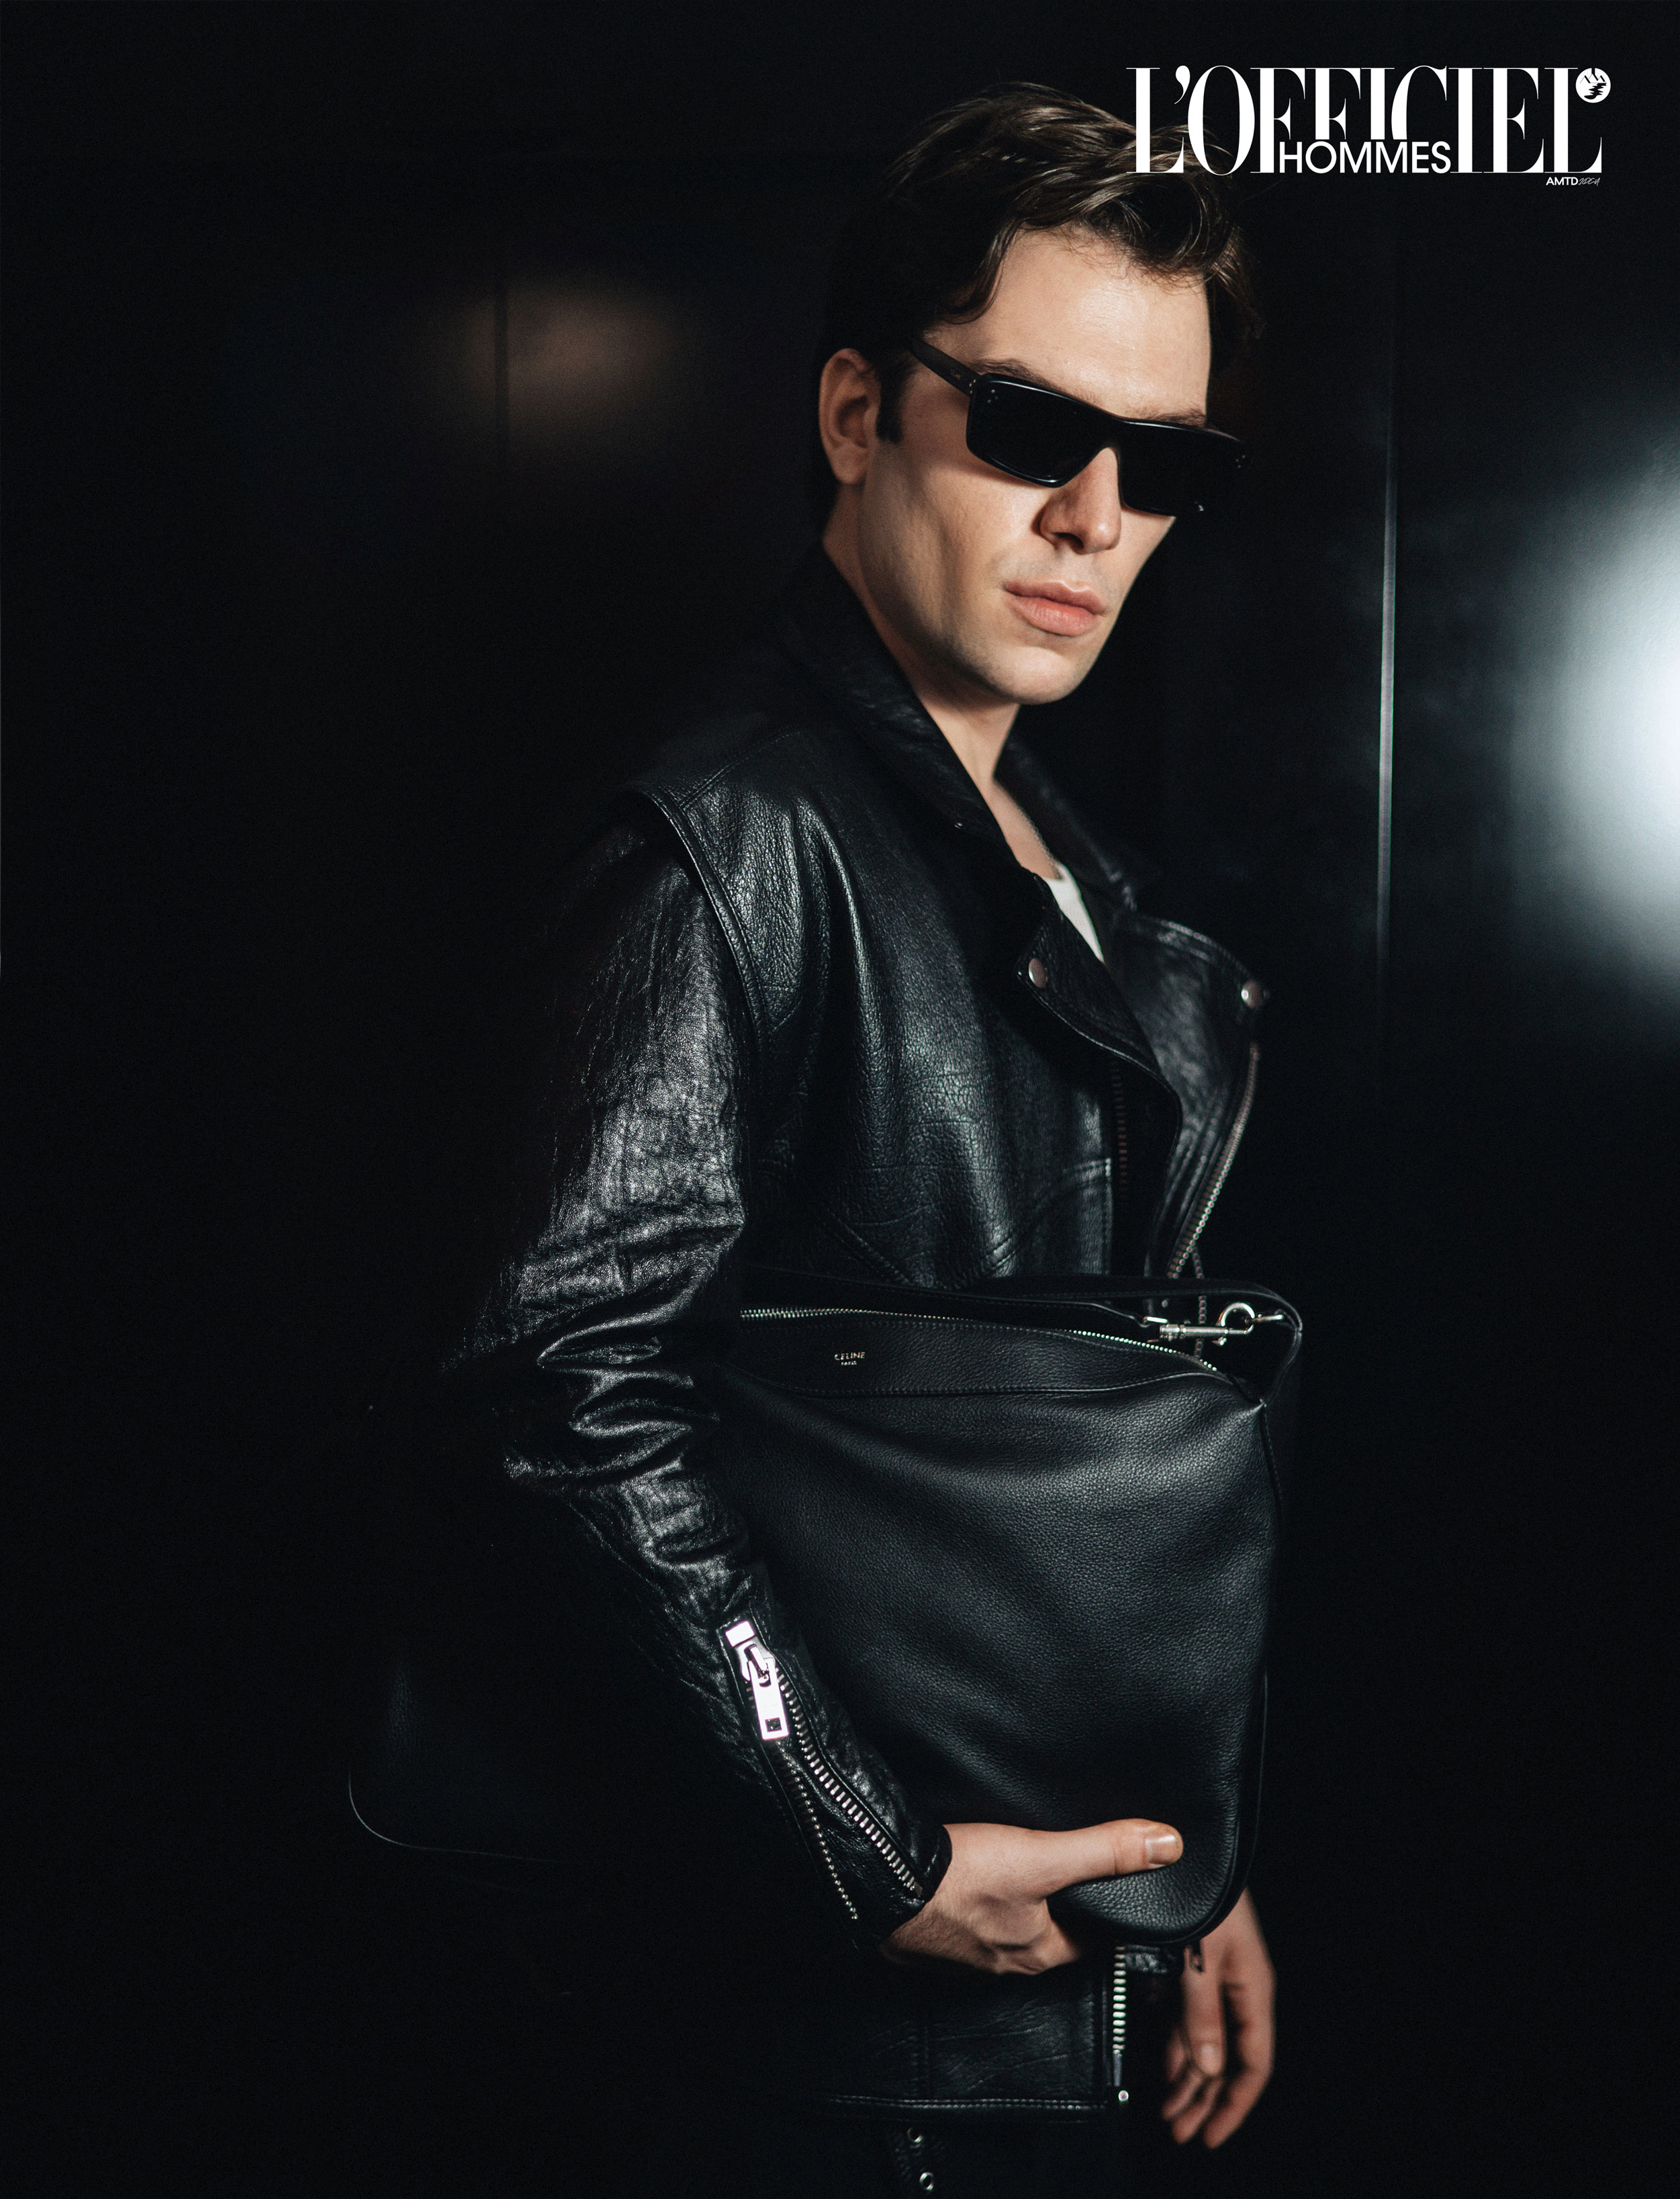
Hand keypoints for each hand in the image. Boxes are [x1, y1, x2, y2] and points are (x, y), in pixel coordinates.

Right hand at [881, 1817, 1181, 1974]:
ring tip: (1019, 1864)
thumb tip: (1168, 1845)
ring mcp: (962, 1953)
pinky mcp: (929, 1935)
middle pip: (1048, 1932)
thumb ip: (1104, 1851)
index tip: (1120, 1889)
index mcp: (1038, 1953)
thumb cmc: (959, 1880)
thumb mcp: (1042, 1856)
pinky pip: (964, 1921)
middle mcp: (1003, 1962)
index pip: (1091, 1939)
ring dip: (1014, 1903)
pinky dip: (973, 1901)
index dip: (1107, 1913)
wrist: (881, 1883)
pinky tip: (969, 1875)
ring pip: (1005, 1928)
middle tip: (1068, 1865)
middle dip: (1059, 1904)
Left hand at [1161, 1890, 1273, 2146]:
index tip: (1213, 2134)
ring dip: (1187, 2078)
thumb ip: (1203, 2013)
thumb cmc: (1204, 1896)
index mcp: (1251, 1987)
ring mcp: (1214, 1976)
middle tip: (1180, 2131)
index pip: (1254, 2060)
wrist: (1187, 1847)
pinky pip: (1187, 2016)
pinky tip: (1163, 2066)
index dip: (1235, 2102)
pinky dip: (1176, 2045)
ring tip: (1168, 2111)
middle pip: (1226, 2058)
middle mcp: (1236, 1986)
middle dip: (1204, 2099)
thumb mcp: (1199, 1958)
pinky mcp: (1190, 1963)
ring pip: (1204, 2040)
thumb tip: (1207, 2067)